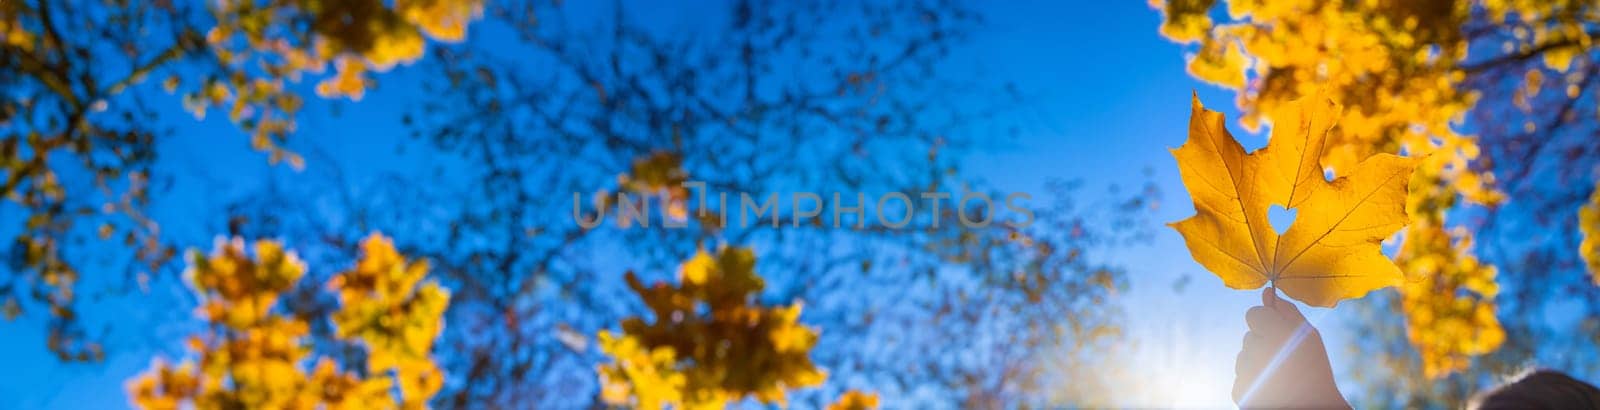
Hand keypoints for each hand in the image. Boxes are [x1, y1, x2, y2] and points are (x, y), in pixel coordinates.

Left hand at [1233, 287, 1348, 408]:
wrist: (1311, 406)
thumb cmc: (1313, 368)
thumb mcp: (1308, 335)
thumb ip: (1287, 311)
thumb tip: (1267, 293)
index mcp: (1275, 333)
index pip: (1253, 313)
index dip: (1267, 321)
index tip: (1279, 333)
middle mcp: (1256, 351)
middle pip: (1249, 336)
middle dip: (1263, 343)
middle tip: (1285, 359)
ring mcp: (1245, 372)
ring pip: (1243, 356)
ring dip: (1256, 361)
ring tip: (1279, 374)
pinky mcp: (1239, 390)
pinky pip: (1240, 375)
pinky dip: (1252, 379)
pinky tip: (1270, 386)